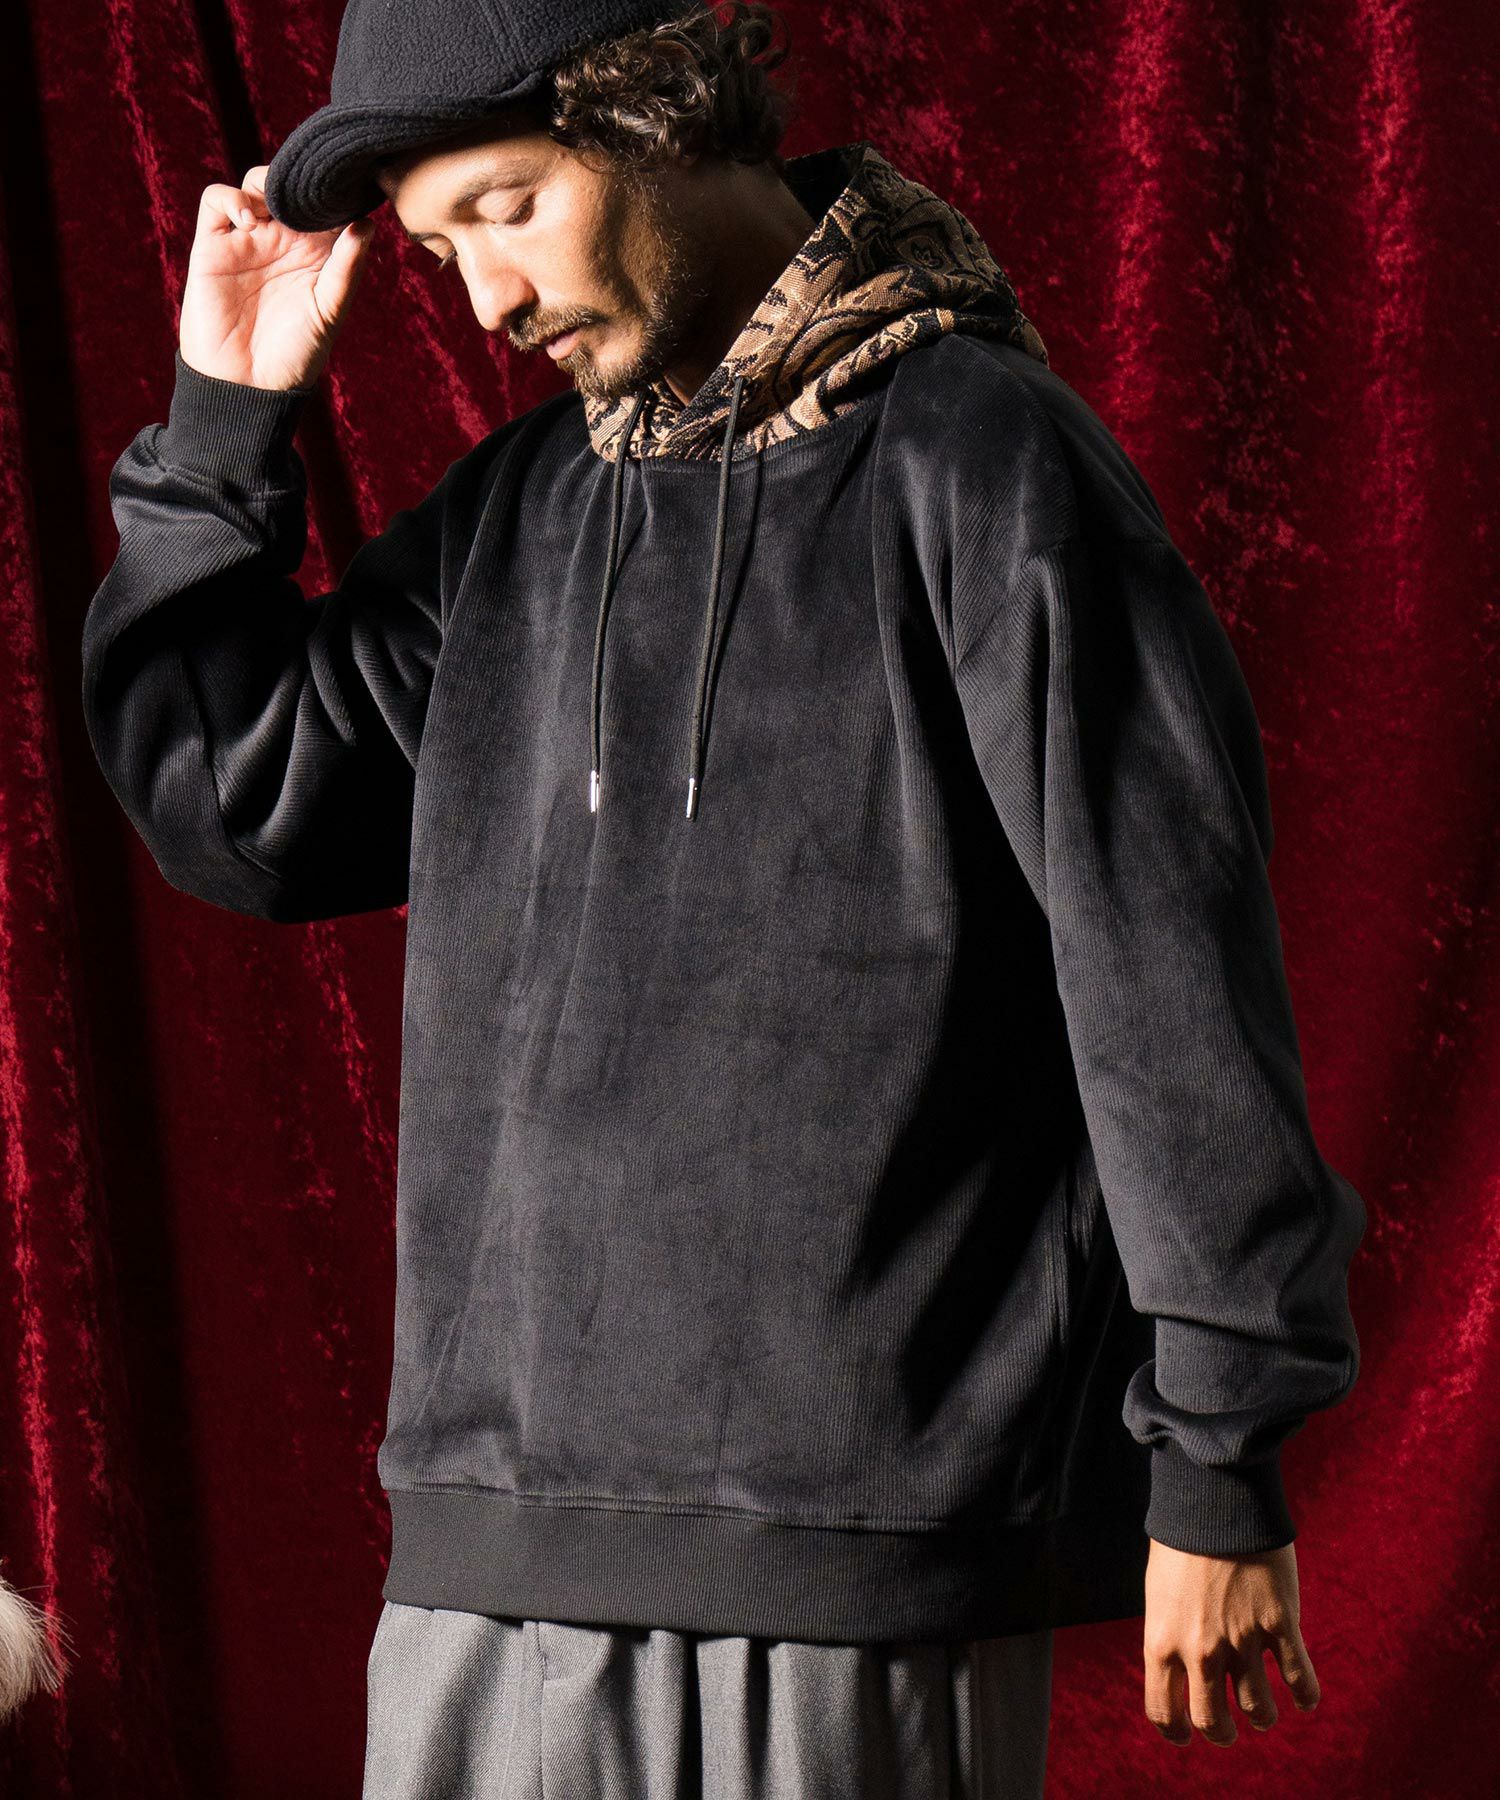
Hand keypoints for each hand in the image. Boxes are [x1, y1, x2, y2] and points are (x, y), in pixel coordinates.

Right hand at [178, 164, 376, 391]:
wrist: (248, 384)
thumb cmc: (295, 356)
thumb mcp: (329, 311)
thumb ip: (347, 269)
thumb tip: (368, 224)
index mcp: (315, 254)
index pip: (327, 206)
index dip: (336, 191)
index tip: (350, 182)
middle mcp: (282, 240)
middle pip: (292, 186)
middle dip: (302, 179)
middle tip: (313, 186)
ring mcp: (247, 239)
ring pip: (255, 184)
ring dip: (267, 182)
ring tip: (280, 206)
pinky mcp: (213, 244)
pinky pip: (216, 200)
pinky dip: (231, 198)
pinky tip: (248, 221)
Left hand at [1142, 1537, 1320, 1746]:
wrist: (1213, 1497)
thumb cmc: (1181, 1540)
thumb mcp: (1160, 1593)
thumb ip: (1170, 1633)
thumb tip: (1181, 1669)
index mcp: (1161, 1641)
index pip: (1163, 1711)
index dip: (1175, 1732)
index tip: (1186, 1735)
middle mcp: (1200, 1649)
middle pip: (1213, 1721)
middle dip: (1222, 1733)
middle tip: (1229, 1730)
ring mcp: (1241, 1639)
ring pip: (1258, 1708)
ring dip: (1262, 1717)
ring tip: (1263, 1715)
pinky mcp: (1279, 1623)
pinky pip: (1297, 1677)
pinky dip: (1304, 1695)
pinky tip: (1305, 1699)